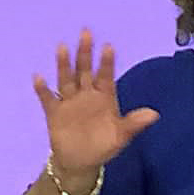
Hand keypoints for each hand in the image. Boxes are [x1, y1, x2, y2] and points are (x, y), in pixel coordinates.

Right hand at [33, 30, 158, 187]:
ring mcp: (69, 102)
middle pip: (84, 70)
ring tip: (62, 47)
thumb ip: (135, 123)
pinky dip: (43, 89)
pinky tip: (39, 77)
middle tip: (86, 32)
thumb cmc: (104, 145)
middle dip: (85, 53)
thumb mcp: (122, 136)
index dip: (107, 62)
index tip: (108, 46)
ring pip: (66, 79)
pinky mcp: (54, 113)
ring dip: (64, 64)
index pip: (106, 76)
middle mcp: (86, 95)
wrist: (82, 161)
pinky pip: (48, 99)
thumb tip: (155, 114)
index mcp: (104, 98)